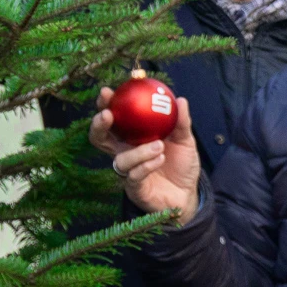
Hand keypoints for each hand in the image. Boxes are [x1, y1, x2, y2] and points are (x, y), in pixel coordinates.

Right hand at [89, 87, 201, 223]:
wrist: (188, 193)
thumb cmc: (182, 164)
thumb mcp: (184, 140)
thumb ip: (181, 122)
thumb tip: (180, 99)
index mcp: (132, 138)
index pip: (113, 120)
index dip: (105, 106)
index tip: (107, 92)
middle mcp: (125, 153)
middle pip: (99, 138)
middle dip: (98, 125)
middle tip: (108, 114)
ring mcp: (128, 172)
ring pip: (120, 160)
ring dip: (139, 151)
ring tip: (159, 145)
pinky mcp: (135, 189)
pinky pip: (134, 176)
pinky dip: (147, 165)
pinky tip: (160, 158)